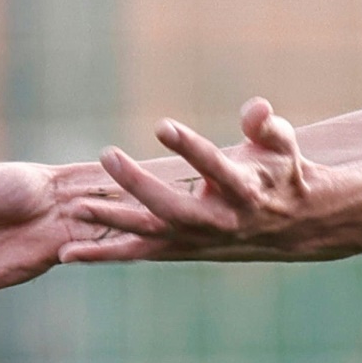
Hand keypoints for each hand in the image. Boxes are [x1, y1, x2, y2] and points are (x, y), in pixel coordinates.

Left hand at [62, 98, 333, 263]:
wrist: (292, 226)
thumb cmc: (281, 173)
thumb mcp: (281, 144)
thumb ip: (265, 125)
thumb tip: (257, 107)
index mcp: (244, 190)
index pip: (213, 166)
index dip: (189, 146)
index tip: (161, 125)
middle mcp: (217, 221)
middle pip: (172, 207)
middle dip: (137, 184)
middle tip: (107, 154)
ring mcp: (195, 240)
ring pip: (149, 234)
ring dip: (112, 221)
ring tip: (77, 206)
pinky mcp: (179, 250)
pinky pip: (137, 254)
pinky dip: (103, 255)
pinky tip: (68, 254)